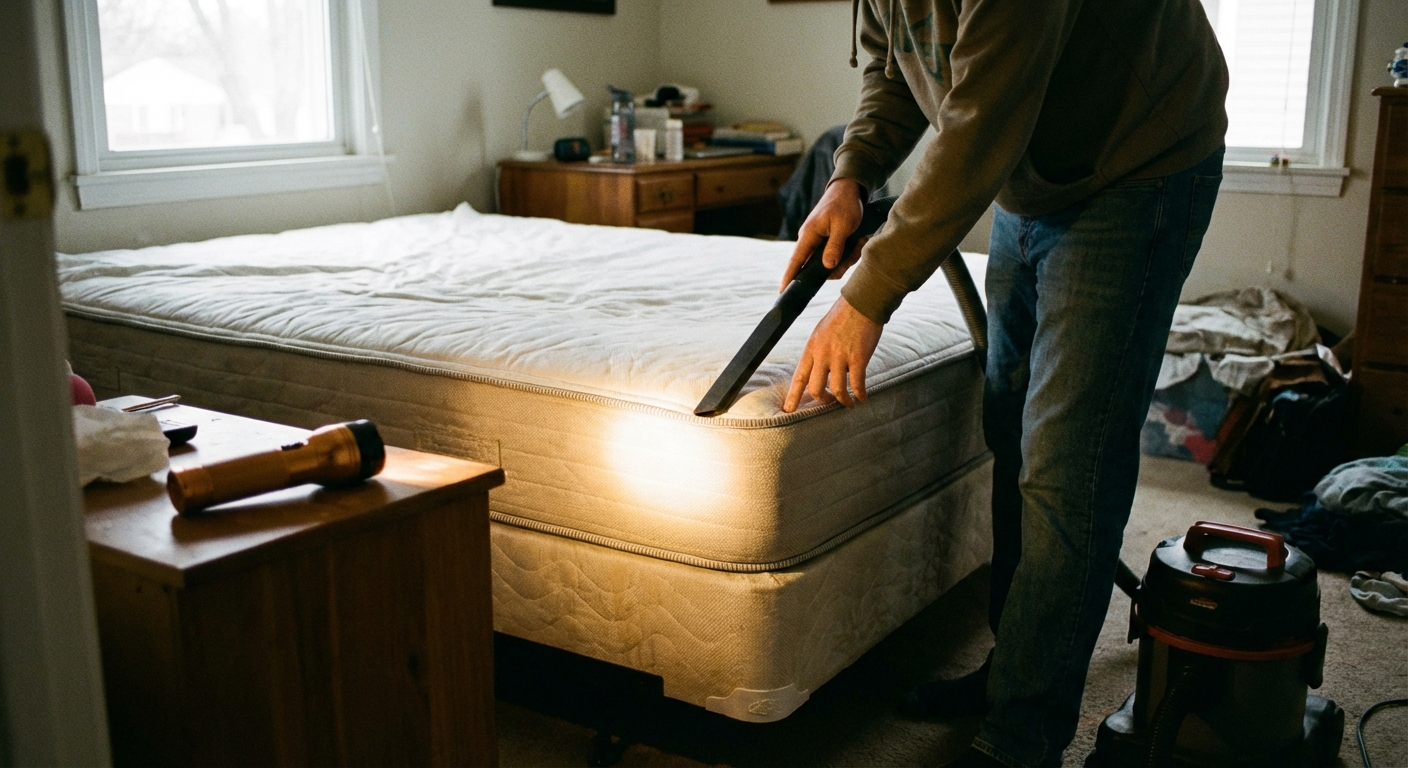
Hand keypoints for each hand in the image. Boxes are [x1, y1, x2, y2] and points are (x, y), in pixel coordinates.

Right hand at [780, 178, 867, 289]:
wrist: (848, 189)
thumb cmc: (844, 204)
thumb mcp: (843, 225)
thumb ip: (835, 246)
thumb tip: (827, 267)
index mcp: (808, 235)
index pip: (796, 261)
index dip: (789, 278)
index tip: (782, 292)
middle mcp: (809, 240)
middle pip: (815, 267)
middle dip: (836, 267)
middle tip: (854, 252)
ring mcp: (818, 242)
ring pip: (828, 263)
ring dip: (846, 258)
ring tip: (858, 243)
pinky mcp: (826, 242)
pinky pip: (835, 256)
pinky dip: (848, 253)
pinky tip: (858, 241)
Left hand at [784, 296, 881, 412]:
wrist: (862, 301)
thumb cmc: (843, 315)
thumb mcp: (821, 331)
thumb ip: (818, 351)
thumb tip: (821, 370)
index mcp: (811, 347)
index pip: (799, 377)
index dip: (793, 396)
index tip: (788, 410)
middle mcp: (823, 354)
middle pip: (816, 389)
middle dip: (823, 401)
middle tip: (830, 402)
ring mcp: (840, 357)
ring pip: (837, 390)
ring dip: (843, 401)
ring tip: (849, 403)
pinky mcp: (858, 358)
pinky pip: (857, 384)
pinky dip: (860, 395)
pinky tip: (863, 398)